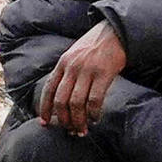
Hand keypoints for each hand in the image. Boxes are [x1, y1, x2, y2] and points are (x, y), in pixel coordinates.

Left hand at [38, 19, 128, 134]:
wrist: (116, 31)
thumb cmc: (96, 46)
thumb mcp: (75, 54)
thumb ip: (67, 72)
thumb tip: (63, 99)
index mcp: (63, 63)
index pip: (48, 89)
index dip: (45, 108)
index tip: (44, 123)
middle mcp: (72, 67)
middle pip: (61, 100)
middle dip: (64, 119)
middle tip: (69, 130)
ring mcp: (87, 70)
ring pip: (76, 103)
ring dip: (78, 120)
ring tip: (82, 130)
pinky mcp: (104, 73)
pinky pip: (95, 99)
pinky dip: (94, 113)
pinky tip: (95, 119)